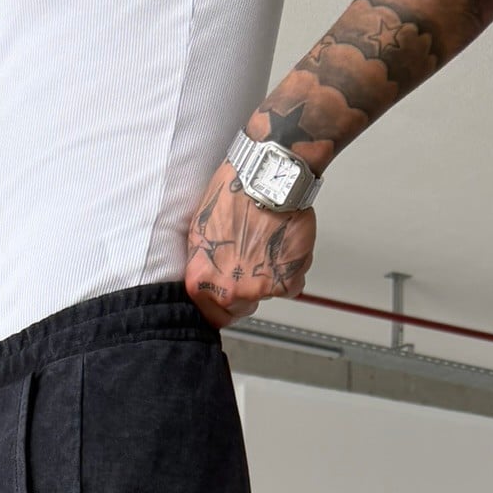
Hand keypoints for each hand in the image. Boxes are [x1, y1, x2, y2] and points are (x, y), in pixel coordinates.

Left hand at [184, 159, 315, 327]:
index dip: (221, 306)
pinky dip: (292, 270)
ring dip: (271, 276)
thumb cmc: (233, 193)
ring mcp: (259, 289)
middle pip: (240, 308)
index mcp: (201, 281)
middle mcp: (228, 290)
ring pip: (267, 295)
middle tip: (252, 262)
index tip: (229, 298)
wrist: (266, 177)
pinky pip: (292, 286)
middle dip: (247, 291)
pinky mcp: (286, 280)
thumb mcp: (200, 233)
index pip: (210, 316)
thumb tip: (210, 278)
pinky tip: (284, 246)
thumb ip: (205, 265)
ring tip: (268, 245)